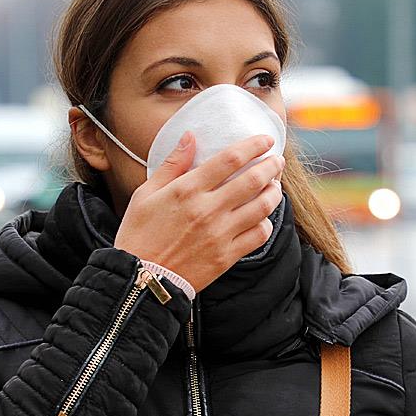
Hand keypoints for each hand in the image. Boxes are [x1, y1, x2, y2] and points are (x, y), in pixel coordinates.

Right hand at [114, 131, 283, 293]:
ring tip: (274, 185)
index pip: (231, 159)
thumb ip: (172, 164)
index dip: (254, 145)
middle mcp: (208, 210)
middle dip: (271, 166)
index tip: (265, 140)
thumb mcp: (145, 194)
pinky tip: (262, 217)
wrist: (140, 279)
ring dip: (274, 192)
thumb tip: (190, 136)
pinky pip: (258, 236)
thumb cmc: (139, 234)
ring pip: (262, 207)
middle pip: (253, 180)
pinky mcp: (226, 256)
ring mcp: (220, 234)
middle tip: (276, 161)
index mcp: (187, 190)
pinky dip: (266, 223)